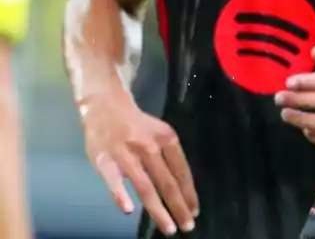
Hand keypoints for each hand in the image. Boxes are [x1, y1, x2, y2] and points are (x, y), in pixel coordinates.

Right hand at [81, 95, 197, 234]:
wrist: (104, 104)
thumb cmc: (136, 123)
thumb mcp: (160, 131)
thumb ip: (169, 156)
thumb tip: (182, 186)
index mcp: (166, 139)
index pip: (182, 171)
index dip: (189, 193)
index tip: (195, 211)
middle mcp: (149, 147)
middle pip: (167, 182)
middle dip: (179, 207)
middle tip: (188, 226)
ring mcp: (126, 155)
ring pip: (145, 187)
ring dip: (158, 210)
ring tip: (169, 227)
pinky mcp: (104, 161)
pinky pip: (113, 182)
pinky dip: (121, 196)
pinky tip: (129, 210)